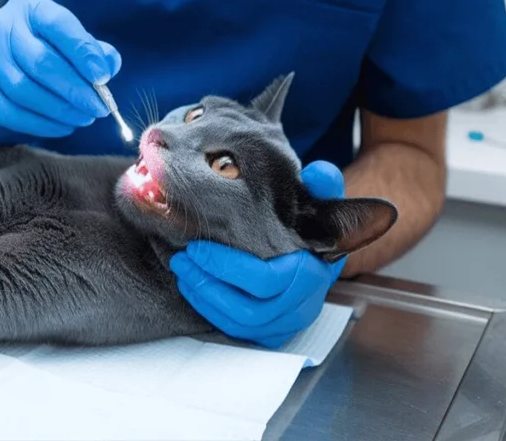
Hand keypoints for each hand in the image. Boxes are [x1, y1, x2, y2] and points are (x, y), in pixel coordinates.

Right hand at [0, 0, 121, 142]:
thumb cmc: (40, 51)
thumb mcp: (66, 40)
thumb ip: (91, 49)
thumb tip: (108, 65)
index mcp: (29, 7)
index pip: (59, 24)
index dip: (82, 52)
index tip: (103, 77)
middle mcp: (1, 26)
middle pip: (39, 61)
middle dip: (74, 89)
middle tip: (99, 107)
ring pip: (23, 89)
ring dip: (59, 109)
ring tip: (83, 117)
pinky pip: (10, 112)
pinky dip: (40, 124)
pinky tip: (62, 125)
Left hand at [169, 161, 347, 348]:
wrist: (322, 253)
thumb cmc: (314, 227)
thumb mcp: (320, 202)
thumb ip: (323, 184)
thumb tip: (318, 173)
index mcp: (312, 274)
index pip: (264, 280)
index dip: (225, 266)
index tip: (196, 247)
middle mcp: (302, 305)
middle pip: (248, 306)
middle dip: (207, 282)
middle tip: (182, 258)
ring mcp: (287, 323)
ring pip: (240, 322)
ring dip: (204, 298)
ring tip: (183, 272)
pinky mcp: (272, 333)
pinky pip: (238, 331)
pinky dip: (210, 312)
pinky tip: (193, 288)